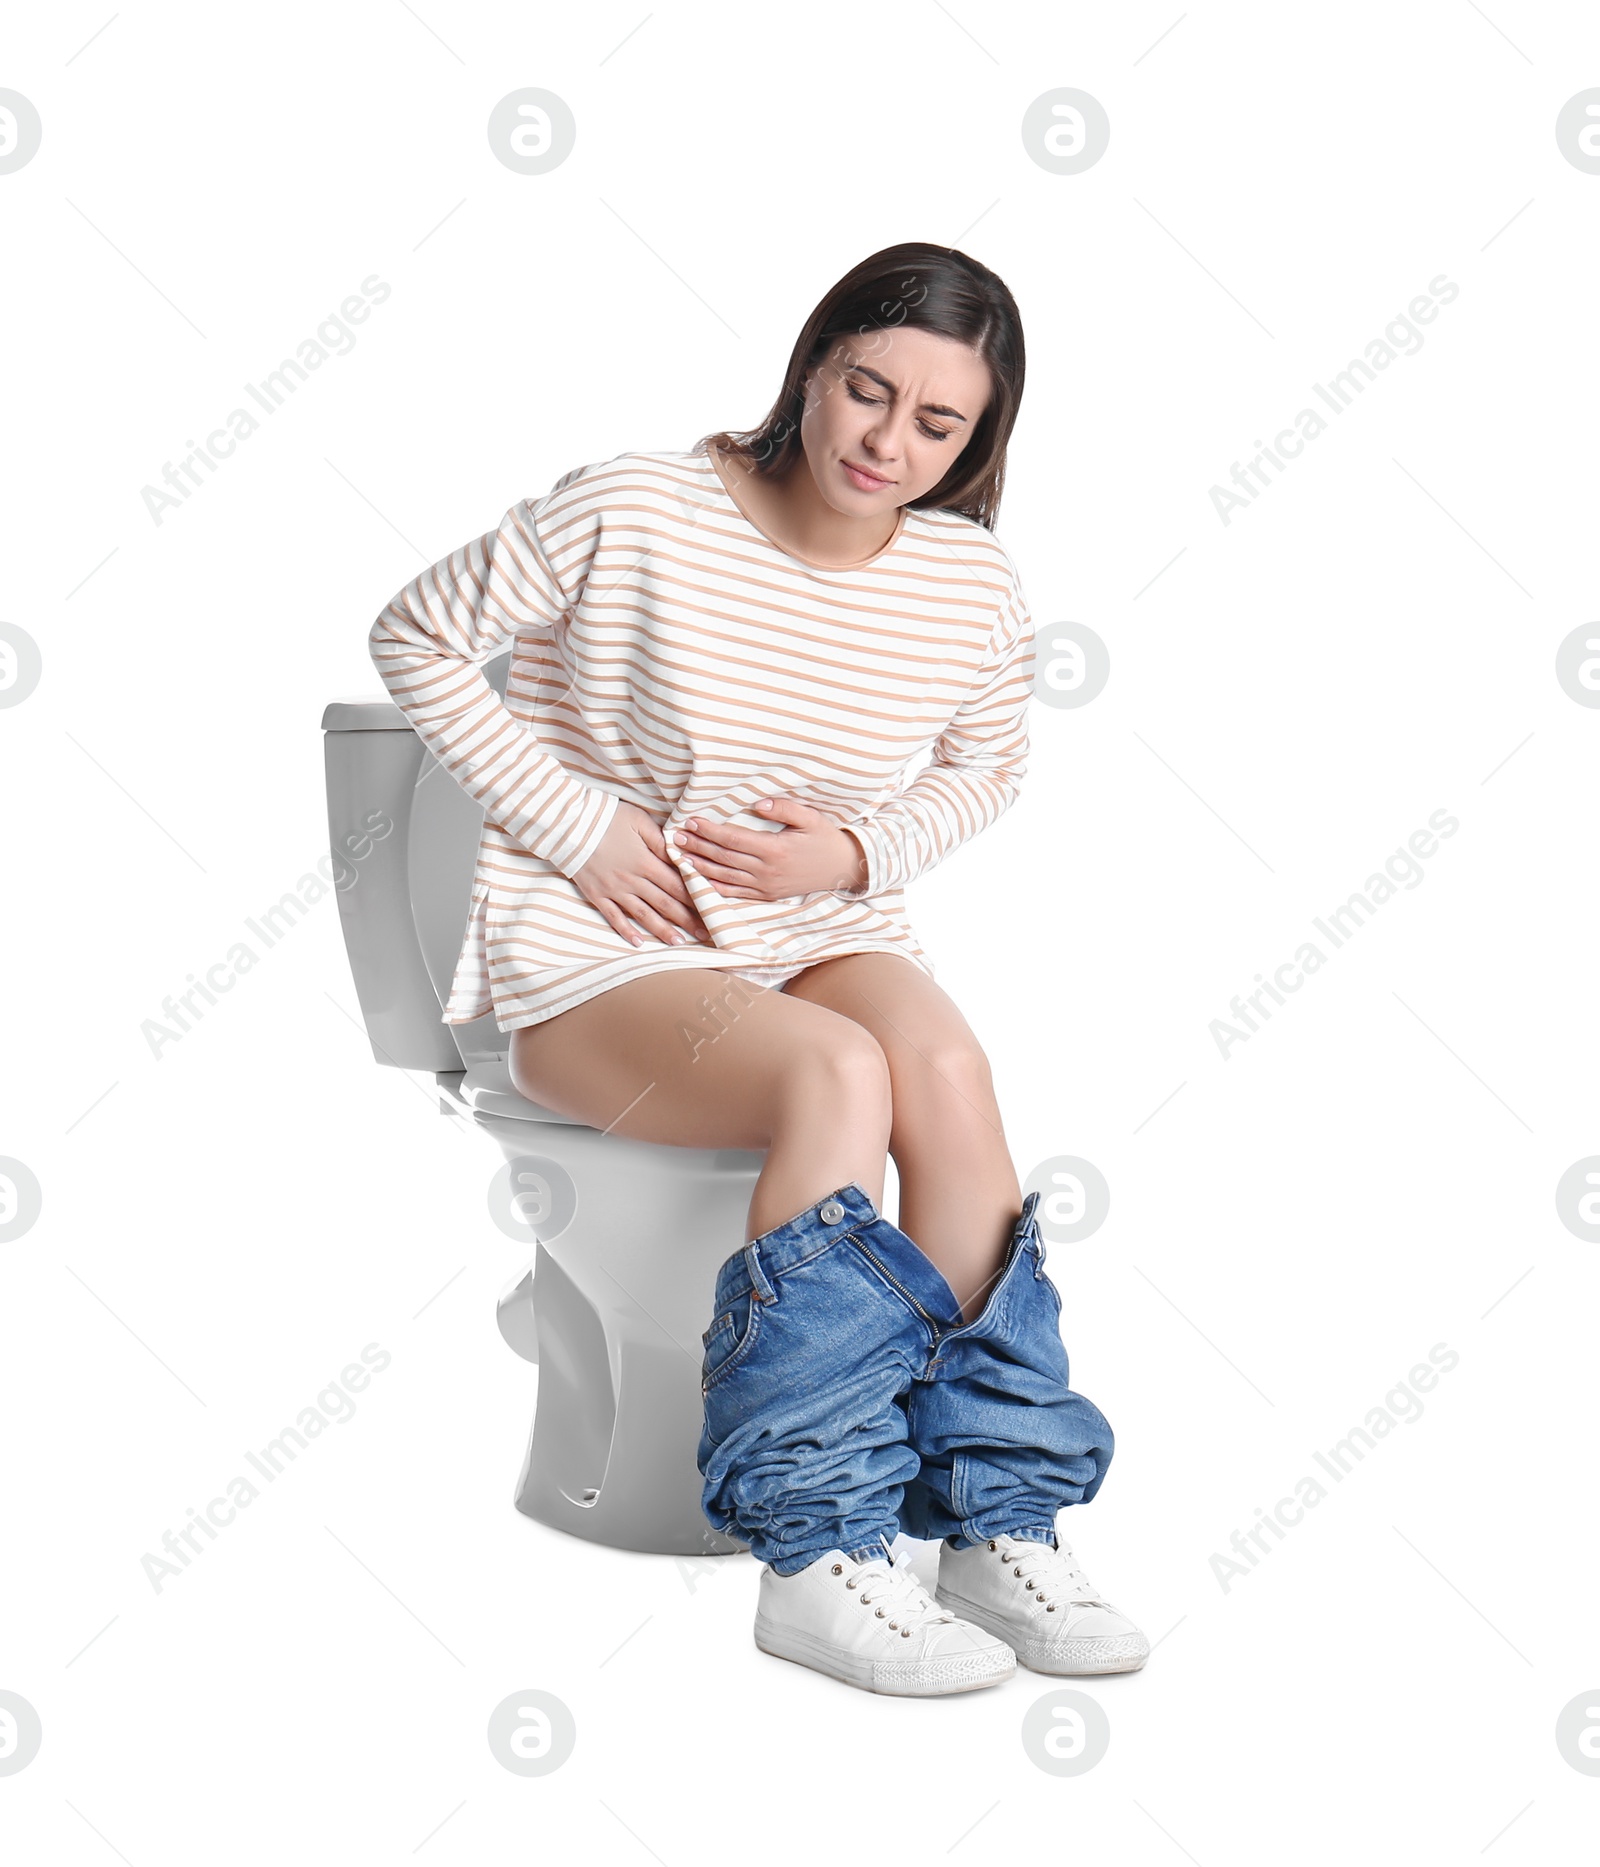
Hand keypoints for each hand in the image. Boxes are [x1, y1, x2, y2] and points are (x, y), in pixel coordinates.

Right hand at [572, 801, 715, 947]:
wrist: (569, 825)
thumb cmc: (607, 818)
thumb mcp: (639, 821)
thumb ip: (661, 840)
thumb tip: (681, 855)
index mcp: (646, 862)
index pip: (677, 885)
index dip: (695, 898)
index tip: (710, 908)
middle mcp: (633, 881)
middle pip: (665, 904)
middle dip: (687, 919)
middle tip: (704, 932)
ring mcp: (614, 891)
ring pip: (644, 915)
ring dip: (663, 930)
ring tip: (679, 942)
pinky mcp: (597, 895)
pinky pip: (614, 918)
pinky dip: (627, 931)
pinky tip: (639, 943)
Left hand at [672, 796, 867, 900]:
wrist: (843, 869)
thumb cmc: (825, 839)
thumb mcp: (810, 818)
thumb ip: (784, 808)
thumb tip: (758, 804)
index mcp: (775, 849)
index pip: (733, 839)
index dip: (709, 831)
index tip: (691, 820)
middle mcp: (767, 871)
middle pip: (723, 858)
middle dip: (697, 847)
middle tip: (675, 837)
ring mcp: (765, 886)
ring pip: (724, 878)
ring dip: (699, 867)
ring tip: (679, 856)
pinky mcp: (766, 896)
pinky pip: (735, 894)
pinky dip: (714, 888)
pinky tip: (699, 881)